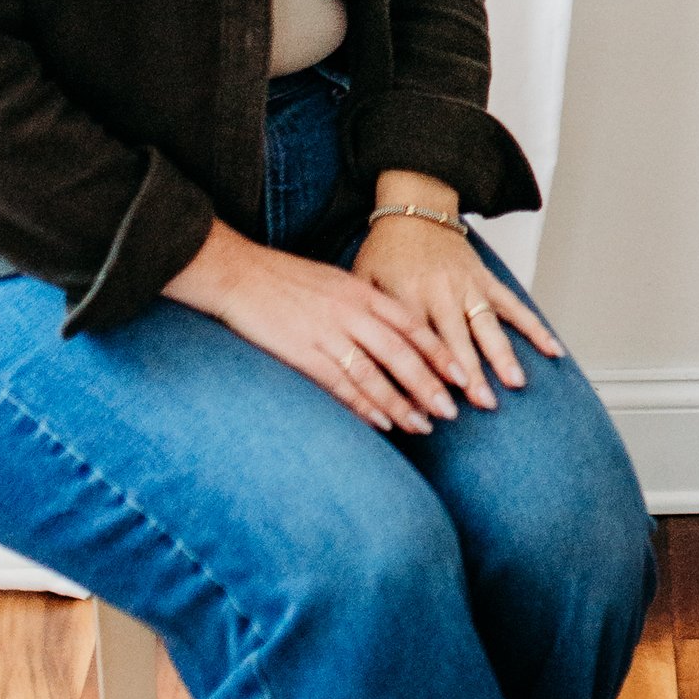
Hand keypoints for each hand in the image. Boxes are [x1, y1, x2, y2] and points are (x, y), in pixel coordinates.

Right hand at [166, 223, 461, 433]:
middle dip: (430, 385)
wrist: (237, 272)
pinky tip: (382, 422)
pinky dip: (364, 406)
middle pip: (401, 353)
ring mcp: (327, 332)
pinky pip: (341, 384)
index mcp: (361, 292)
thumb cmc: (284, 279)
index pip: (412, 326)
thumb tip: (392, 330)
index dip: (439, 353)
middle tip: (452, 411)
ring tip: (423, 426)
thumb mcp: (334, 281)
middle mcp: (351, 311)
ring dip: (401, 403)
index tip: (462, 376)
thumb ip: (363, 304)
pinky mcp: (303, 352)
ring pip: (375, 373)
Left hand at [355, 210, 562, 405]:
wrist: (414, 209)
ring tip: (515, 382)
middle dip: (471, 372)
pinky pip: (513, 305)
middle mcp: (441, 291)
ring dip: (502, 354)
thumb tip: (371, 366)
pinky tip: (551, 350)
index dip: (424, 373)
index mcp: (406, 294)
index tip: (433, 405)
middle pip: (457, 338)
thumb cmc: (385, 250)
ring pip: (487, 324)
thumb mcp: (363, 281)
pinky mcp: (486, 280)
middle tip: (483, 402)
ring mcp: (468, 285)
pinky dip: (534, 327)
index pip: (416, 341)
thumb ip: (370, 320)